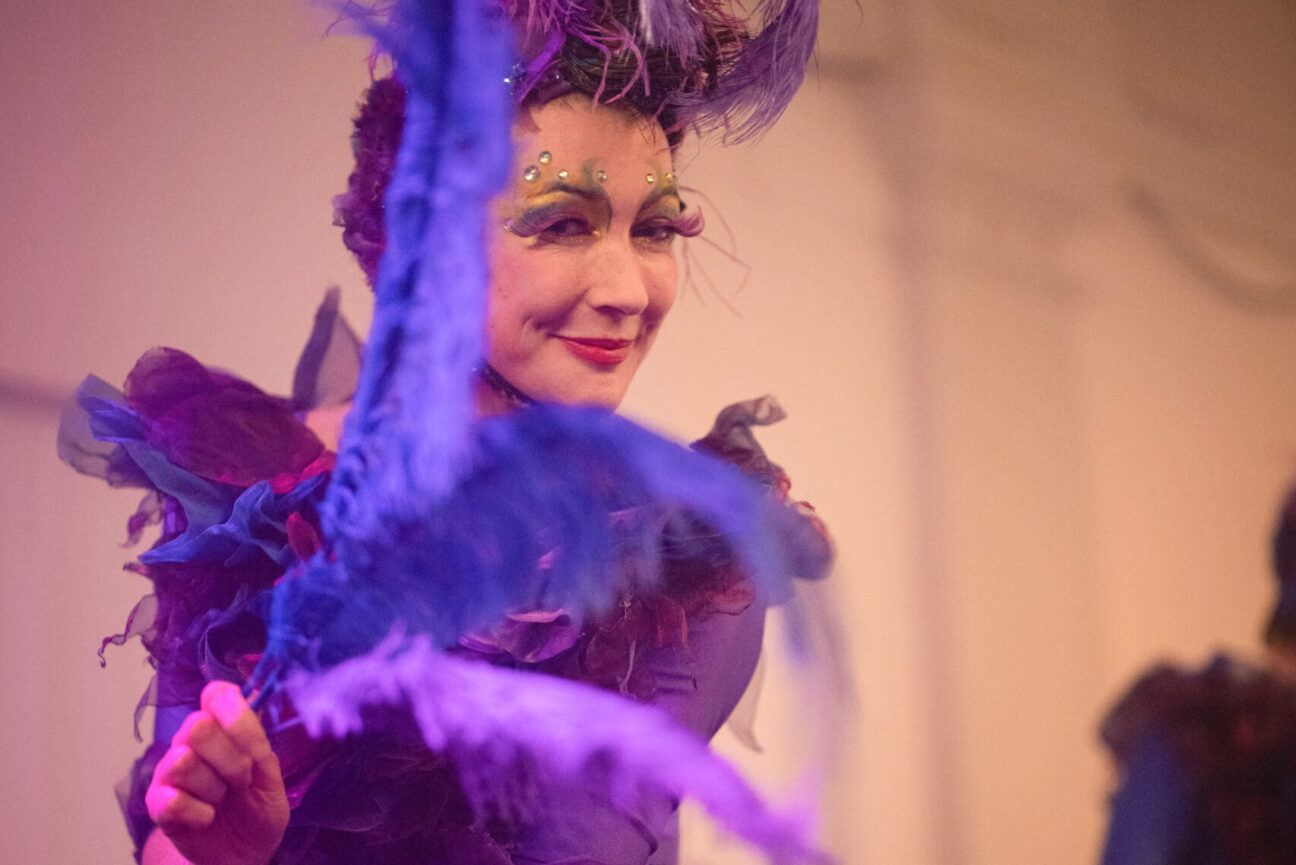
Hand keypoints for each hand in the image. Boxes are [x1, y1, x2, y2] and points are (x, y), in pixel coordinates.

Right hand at [145, 681, 289, 864]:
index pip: (216, 695)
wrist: (245, 852)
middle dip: (231, 758)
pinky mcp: (157, 804)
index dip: (232, 712)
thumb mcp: (270, 773)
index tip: (250, 741)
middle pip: (196, 726)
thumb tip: (242, 701)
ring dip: (214, 787)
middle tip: (242, 779)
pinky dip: (199, 812)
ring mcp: (170, 772)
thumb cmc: (258, 806)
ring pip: (182, 762)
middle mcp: (190, 742)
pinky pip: (171, 799)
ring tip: (223, 799)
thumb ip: (256, 739)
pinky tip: (207, 817)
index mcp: (221, 727)